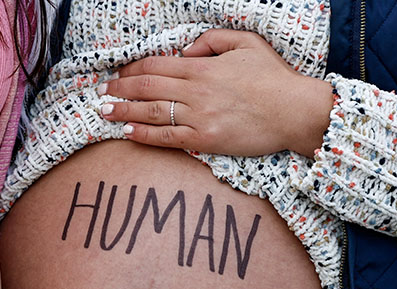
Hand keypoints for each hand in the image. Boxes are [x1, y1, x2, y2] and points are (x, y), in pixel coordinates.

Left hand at [97, 30, 333, 157]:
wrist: (295, 112)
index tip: (118, 72)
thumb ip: (212, 41)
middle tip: (101, 91)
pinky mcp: (204, 140)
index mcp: (203, 67)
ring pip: (151, 112)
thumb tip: (184, 50)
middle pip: (147, 87)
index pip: (157, 65)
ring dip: (123, 110)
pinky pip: (166, 137)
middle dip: (119, 88)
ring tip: (103, 111)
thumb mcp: (246, 44)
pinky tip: (127, 130)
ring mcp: (198, 117)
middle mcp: (196, 91)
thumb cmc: (273, 77)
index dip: (132, 69)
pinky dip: (143, 134)